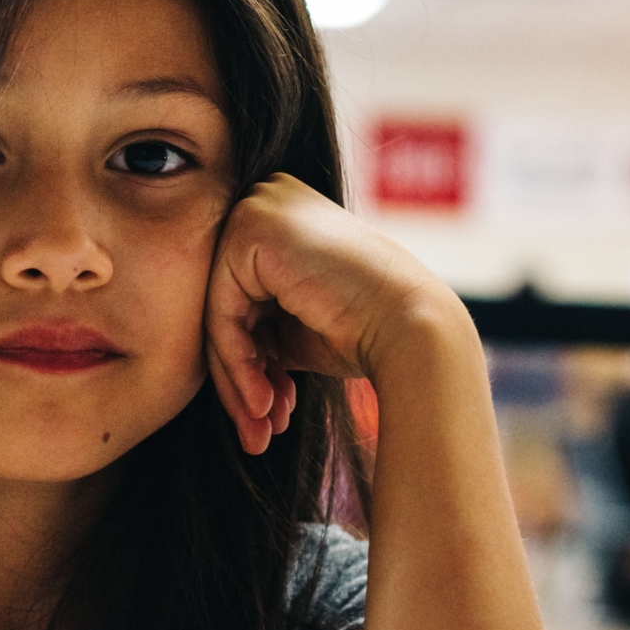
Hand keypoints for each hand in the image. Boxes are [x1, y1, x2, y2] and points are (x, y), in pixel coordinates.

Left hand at [204, 174, 464, 454]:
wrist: (412, 328)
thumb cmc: (366, 330)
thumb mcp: (295, 325)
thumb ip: (254, 325)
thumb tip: (217, 361)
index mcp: (280, 214)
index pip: (241, 294)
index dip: (251, 359)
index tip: (267, 411)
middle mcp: (266, 198)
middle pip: (227, 302)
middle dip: (242, 375)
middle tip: (259, 430)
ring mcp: (257, 207)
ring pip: (220, 313)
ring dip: (239, 381)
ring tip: (262, 428)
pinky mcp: (250, 230)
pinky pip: (222, 312)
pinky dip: (238, 365)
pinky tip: (263, 405)